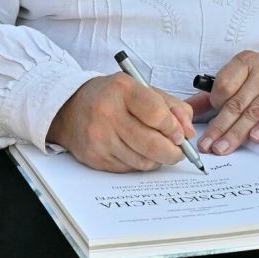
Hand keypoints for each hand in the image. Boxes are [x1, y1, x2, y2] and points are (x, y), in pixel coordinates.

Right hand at [48, 73, 194, 172]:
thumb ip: (171, 106)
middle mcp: (107, 113)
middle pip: (152, 144)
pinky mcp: (95, 157)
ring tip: (157, 149)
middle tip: (178, 150)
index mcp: (122, 89)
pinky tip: (137, 151)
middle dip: (174, 152)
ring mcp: (99, 138)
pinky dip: (140, 163)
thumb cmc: (112, 97)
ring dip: (158, 159)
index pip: (157, 114)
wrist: (70, 109)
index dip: (174, 128)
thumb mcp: (142, 89)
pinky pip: (130, 168)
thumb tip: (188, 133)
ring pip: (143, 161)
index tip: (179, 133)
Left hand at [189, 51, 258, 154]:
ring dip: (237, 133)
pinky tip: (255, 138)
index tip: (209, 119)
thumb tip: (188, 109)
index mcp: (246, 62)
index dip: (215, 103)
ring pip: (255, 112)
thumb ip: (217, 91)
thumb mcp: (245, 75)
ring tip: (223, 148)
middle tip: (207, 145)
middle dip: (219, 127)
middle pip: (237, 103)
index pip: (224, 84)